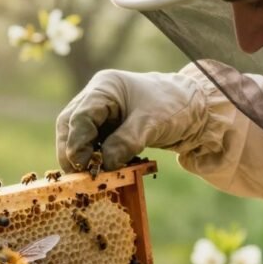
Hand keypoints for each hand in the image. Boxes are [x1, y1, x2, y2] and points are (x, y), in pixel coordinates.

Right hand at [55, 69, 204, 171]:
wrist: (192, 110)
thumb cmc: (172, 107)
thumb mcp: (150, 124)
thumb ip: (125, 142)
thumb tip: (104, 166)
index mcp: (105, 86)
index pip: (81, 115)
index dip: (78, 142)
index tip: (83, 165)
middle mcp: (96, 97)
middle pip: (70, 124)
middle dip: (71, 151)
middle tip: (78, 176)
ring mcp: (99, 112)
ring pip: (75, 135)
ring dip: (79, 157)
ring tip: (87, 177)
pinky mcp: (105, 127)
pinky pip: (90, 144)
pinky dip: (92, 158)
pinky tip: (99, 172)